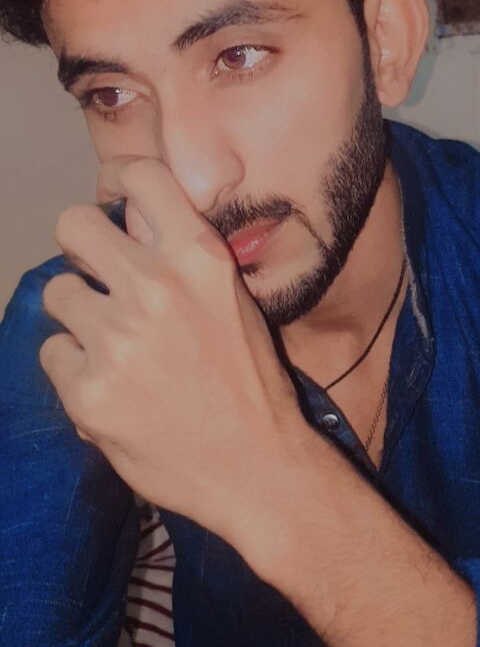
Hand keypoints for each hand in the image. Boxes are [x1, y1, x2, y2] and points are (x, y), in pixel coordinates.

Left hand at [40, 156, 308, 546]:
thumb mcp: (234, 301)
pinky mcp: (88, 391)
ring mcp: (118, 339)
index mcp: (200, 257)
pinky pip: (53, 354)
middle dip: (80, 246)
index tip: (115, 204)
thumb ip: (186, 259)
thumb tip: (135, 225)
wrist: (258, 468)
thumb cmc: (253, 384)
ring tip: (111, 343)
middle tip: (97, 274)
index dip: (119, 184)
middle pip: (73, 224)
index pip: (139, 177)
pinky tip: (110, 386)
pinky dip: (75, 368)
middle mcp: (156, 287)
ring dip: (79, 315)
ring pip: (57, 293)